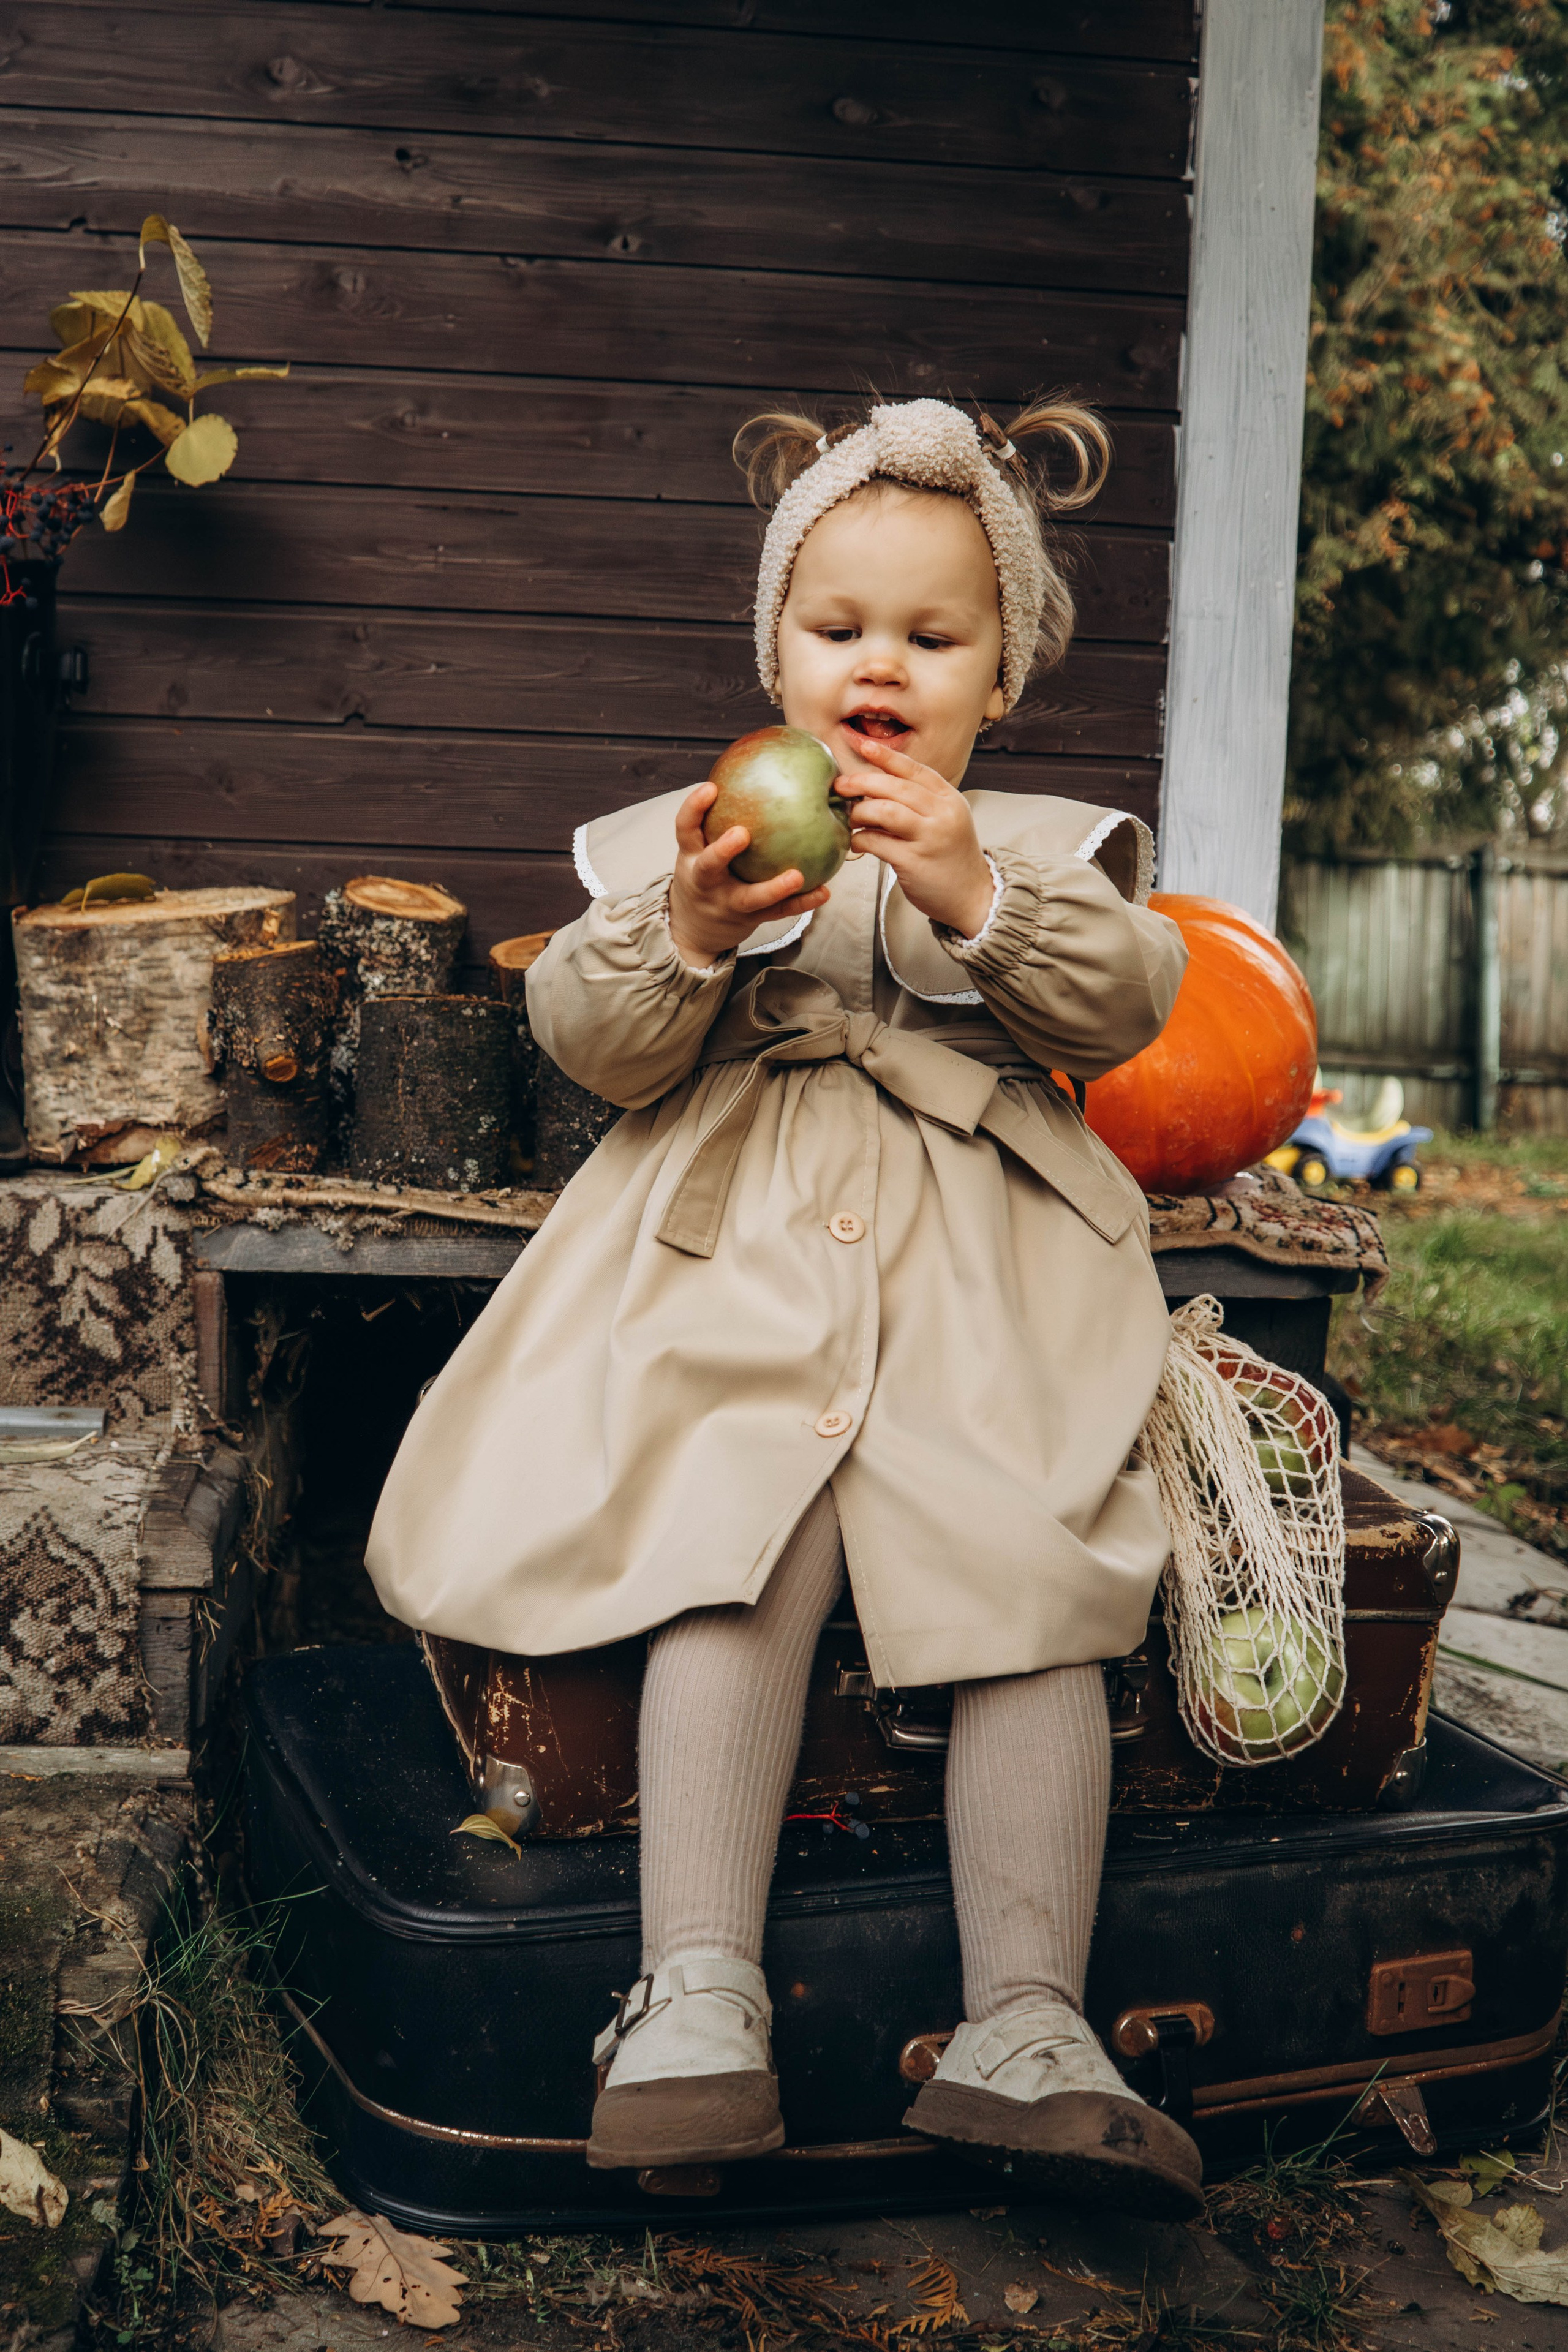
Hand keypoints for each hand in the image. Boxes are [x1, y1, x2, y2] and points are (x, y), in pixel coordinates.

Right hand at [666, 781, 830, 966]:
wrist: (694, 927)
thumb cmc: (707, 872)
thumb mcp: (702, 846)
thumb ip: (722, 817)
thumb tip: (763, 770)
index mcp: (692, 856)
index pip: (685, 828)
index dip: (694, 808)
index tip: (710, 788)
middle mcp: (705, 880)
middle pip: (709, 866)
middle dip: (722, 851)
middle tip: (742, 834)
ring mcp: (726, 903)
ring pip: (748, 898)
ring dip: (773, 888)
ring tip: (797, 876)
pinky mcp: (748, 920)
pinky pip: (777, 912)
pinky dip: (801, 904)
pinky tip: (823, 892)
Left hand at [834, 735, 994, 936]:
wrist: (972, 896)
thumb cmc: (950, 856)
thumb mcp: (944, 820)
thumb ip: (918, 802)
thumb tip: (873, 787)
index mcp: (949, 799)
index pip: (914, 770)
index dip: (887, 756)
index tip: (863, 745)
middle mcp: (943, 815)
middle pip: (896, 787)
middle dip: (863, 782)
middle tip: (842, 786)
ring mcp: (930, 838)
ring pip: (886, 811)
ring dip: (861, 812)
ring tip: (851, 819)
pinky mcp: (915, 862)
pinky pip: (878, 842)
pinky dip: (861, 839)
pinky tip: (856, 842)